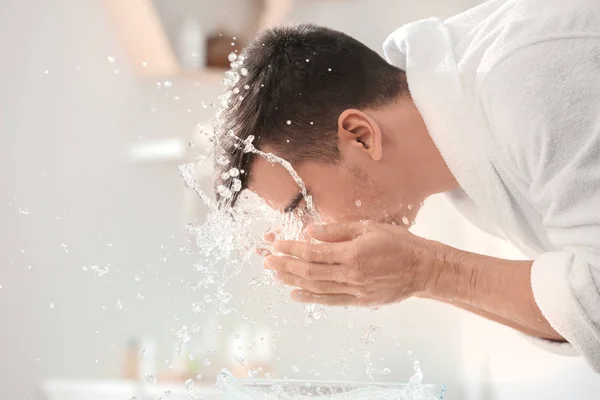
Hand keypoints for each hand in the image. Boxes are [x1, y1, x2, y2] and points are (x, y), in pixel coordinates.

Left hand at [264, 221, 442, 305]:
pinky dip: (311, 298)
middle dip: (285, 266)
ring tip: (276, 276)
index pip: (313, 252)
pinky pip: (330, 301)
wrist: (423, 269)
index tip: (277, 245)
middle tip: (267, 262)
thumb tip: (311, 231)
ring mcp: (354, 290)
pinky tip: (296, 294)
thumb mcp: (368, 227)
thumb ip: (338, 231)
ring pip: (316, 288)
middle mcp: (350, 274)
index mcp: (352, 253)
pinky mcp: (360, 301)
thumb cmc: (398, 243)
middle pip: (309, 272)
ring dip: (293, 281)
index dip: (291, 249)